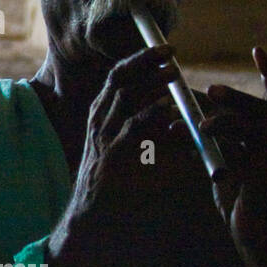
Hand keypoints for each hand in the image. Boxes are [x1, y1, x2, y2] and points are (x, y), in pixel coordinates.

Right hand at [50, 43, 179, 266]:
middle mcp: (99, 121)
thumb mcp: (125, 148)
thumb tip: (174, 114)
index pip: (117, 77)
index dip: (140, 60)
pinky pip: (133, 129)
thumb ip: (145, 130)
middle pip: (120, 79)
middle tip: (171, 53)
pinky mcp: (112, 156)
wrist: (91, 216)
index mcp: (101, 116)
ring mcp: (103, 137)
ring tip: (173, 74)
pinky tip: (167, 108)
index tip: (163, 49)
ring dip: (151, 83)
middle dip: (145, 62)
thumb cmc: (112, 183)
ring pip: (125, 98)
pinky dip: (151, 115)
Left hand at [195, 47, 266, 266]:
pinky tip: (204, 128)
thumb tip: (180, 116)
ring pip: (254, 119)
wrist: (256, 236)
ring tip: (203, 103)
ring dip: (227, 110)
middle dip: (234, 93)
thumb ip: (208, 139)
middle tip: (207, 85)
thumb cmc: (238, 202)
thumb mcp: (221, 162)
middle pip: (261, 104)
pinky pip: (248, 139)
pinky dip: (225, 130)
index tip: (260, 49)